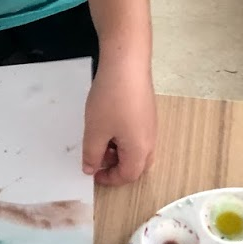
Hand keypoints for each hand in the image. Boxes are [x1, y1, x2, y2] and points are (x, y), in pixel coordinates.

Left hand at [82, 55, 156, 185]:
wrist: (127, 64)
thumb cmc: (110, 100)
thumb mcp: (95, 131)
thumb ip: (92, 154)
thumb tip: (91, 168)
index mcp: (140, 150)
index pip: (128, 175)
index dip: (109, 179)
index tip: (92, 173)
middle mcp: (150, 139)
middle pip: (137, 164)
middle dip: (116, 166)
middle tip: (97, 158)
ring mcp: (151, 124)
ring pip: (137, 148)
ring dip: (118, 151)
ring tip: (99, 138)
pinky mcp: (147, 110)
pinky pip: (137, 133)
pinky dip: (123, 137)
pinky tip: (108, 122)